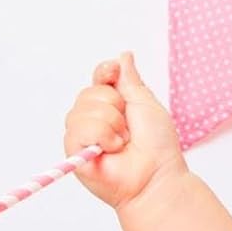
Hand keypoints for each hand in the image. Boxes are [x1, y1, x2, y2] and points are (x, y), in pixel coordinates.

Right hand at [63, 52, 185, 210]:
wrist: (156, 175)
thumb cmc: (157, 145)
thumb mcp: (146, 103)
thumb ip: (130, 80)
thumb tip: (123, 55)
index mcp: (114, 104)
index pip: (99, 77)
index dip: (105, 72)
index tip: (114, 72)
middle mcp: (95, 118)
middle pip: (90, 92)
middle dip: (116, 106)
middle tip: (130, 128)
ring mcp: (83, 135)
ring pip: (84, 109)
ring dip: (112, 124)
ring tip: (123, 142)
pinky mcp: (74, 151)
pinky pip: (79, 128)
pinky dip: (102, 136)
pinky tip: (112, 149)